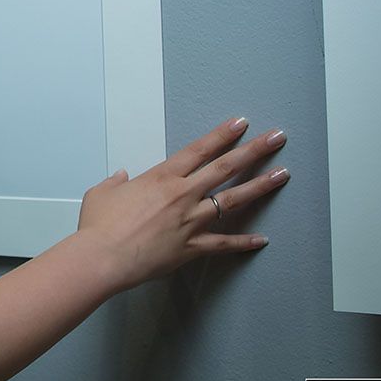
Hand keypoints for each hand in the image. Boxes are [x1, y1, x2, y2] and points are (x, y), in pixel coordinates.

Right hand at [76, 117, 288, 292]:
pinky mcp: (191, 247)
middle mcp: (182, 195)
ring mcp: (190, 221)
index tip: (240, 123)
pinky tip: (261, 239)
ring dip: (259, 186)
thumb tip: (120, 177)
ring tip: (281, 175)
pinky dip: (242, 242)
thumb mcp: (101, 193)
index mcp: (161, 178)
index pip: (199, 150)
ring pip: (233, 200)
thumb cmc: (99, 226)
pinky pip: (223, 243)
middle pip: (225, 168)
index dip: (221, 134)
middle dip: (254, 151)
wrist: (103, 256)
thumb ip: (115, 182)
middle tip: (275, 139)